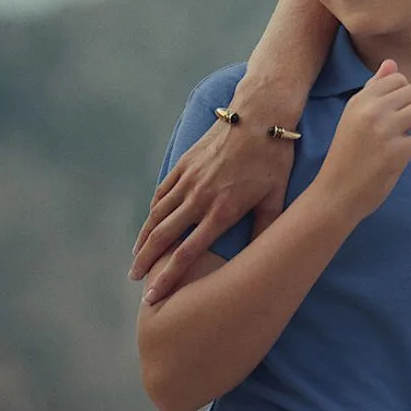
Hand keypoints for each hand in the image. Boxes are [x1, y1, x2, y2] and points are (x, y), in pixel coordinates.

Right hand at [132, 96, 298, 301]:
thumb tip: (267, 258)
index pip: (187, 253)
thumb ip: (268, 229)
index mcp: (222, 211)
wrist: (259, 115)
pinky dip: (153, 210)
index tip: (153, 295)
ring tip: (137, 256)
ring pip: (157, 215)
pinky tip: (150, 222)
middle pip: (163, 237)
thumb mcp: (277, 196)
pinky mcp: (183, 165)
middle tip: (134, 278)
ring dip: (144, 238)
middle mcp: (199, 198)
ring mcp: (188, 180)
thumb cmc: (273, 157)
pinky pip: (162, 192)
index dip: (167, 277)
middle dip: (146, 261)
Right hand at [316, 60, 410, 217]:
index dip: (406, 94)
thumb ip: (373, 91)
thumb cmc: (347, 156)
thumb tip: (390, 63)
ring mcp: (383, 132)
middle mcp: (370, 112)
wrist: (334, 194)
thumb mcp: (353, 118)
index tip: (402, 111)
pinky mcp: (395, 153)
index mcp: (359, 101)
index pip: (396, 78)